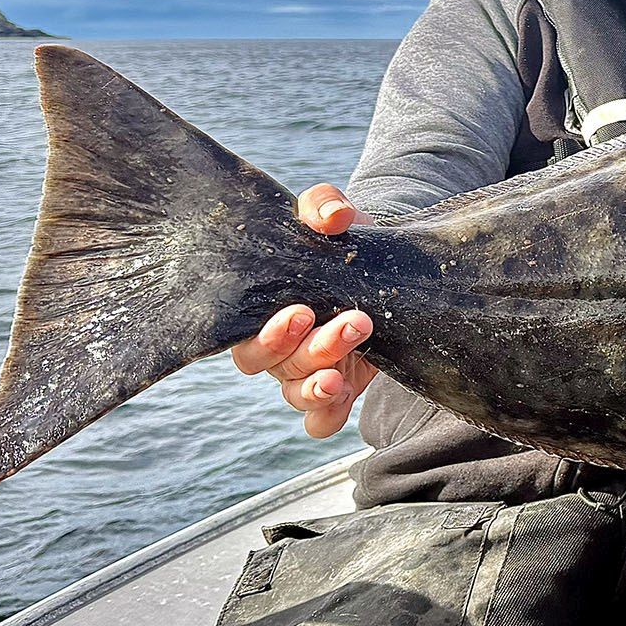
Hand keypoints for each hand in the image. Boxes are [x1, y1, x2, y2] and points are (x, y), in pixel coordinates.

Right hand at [228, 183, 377, 438]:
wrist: (380, 267)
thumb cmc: (340, 242)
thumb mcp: (332, 217)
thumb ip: (324, 205)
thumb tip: (332, 215)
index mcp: (263, 310)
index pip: (245, 335)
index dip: (269, 333)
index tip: (303, 310)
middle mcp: (278, 347)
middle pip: (274, 364)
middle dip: (311, 348)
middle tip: (349, 324)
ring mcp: (306, 371)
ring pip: (296, 392)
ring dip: (317, 386)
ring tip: (341, 375)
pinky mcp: (338, 389)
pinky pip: (320, 420)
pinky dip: (326, 417)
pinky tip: (342, 400)